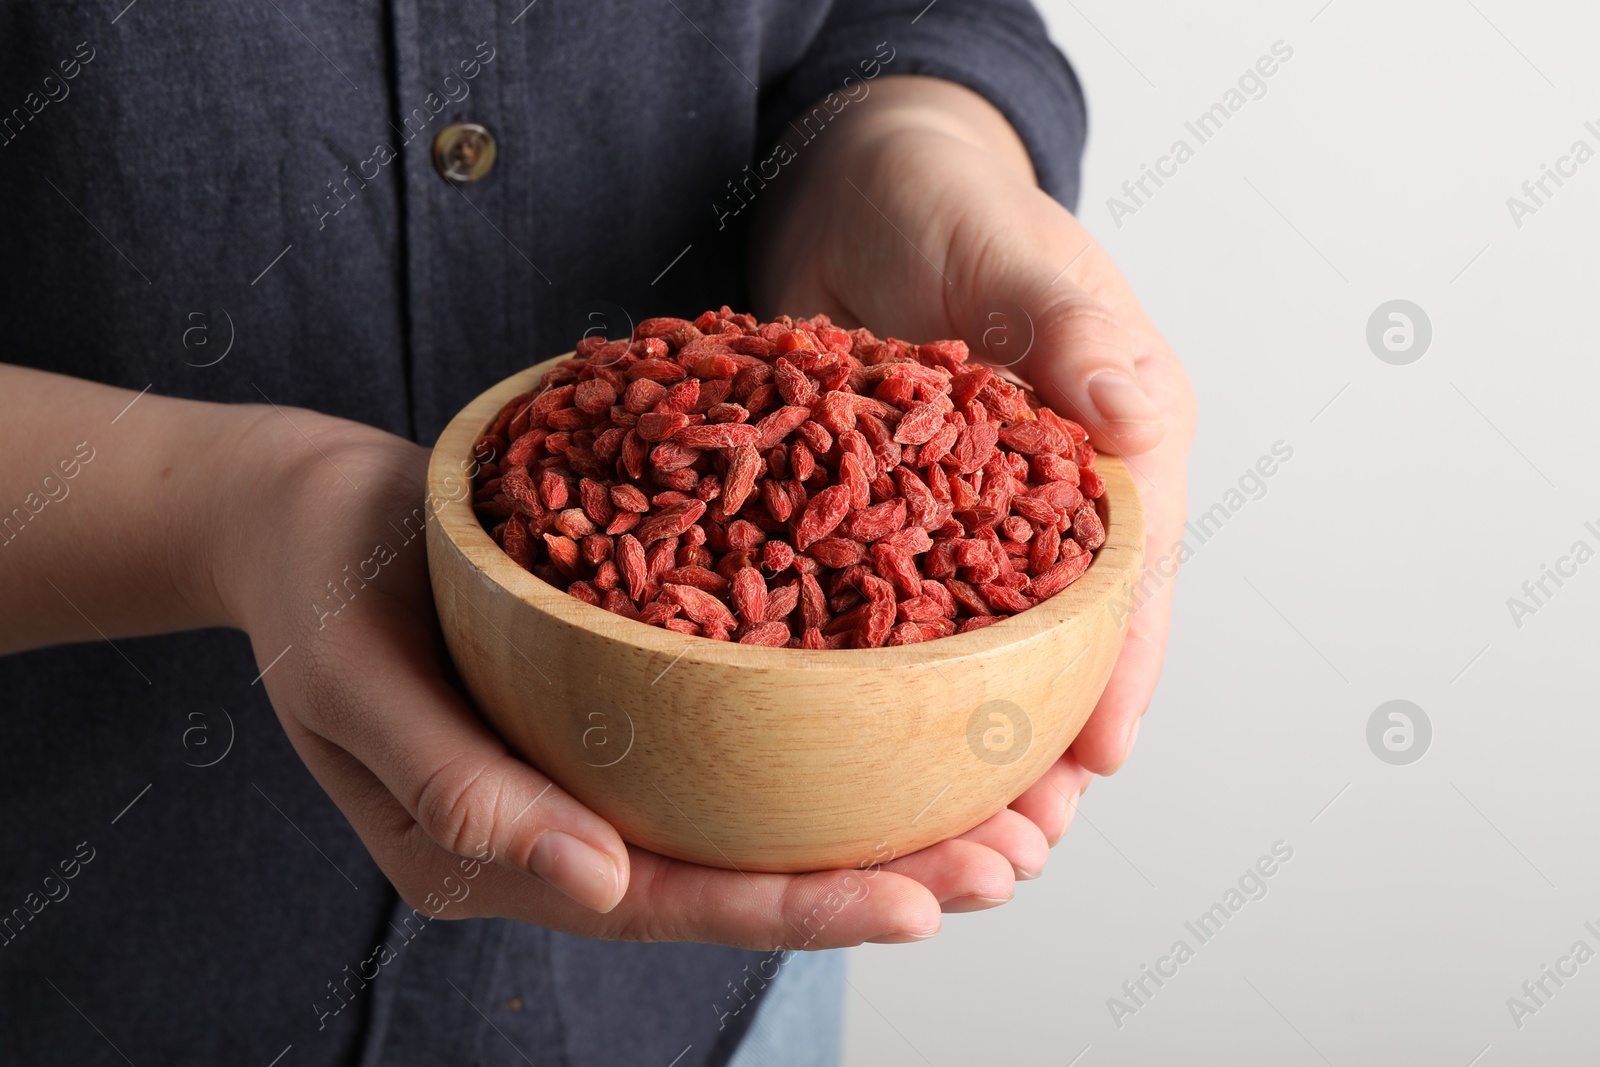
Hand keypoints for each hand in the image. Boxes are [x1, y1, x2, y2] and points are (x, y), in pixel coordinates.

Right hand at [219, 409, 1039, 946]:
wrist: (302, 509)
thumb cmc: (314, 589)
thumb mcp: (353, 684)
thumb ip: (461, 793)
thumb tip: (599, 889)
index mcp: (505, 849)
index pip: (672, 902)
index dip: (798, 909)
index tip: (920, 905)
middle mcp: (574, 821)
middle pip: (745, 870)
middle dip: (882, 877)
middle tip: (1011, 858)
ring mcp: (605, 760)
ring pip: (760, 808)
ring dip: (882, 813)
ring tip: (1010, 802)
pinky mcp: (629, 692)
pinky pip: (742, 728)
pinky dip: (831, 725)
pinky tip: (916, 704)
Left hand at [753, 77, 1196, 828]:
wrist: (850, 198)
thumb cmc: (949, 205)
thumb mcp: (1013, 254)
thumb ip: (1070, 329)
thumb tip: (1131, 407)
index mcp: (1113, 450)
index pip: (1132, 576)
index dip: (1117, 673)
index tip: (1093, 764)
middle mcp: (1046, 511)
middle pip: (1058, 653)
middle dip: (1037, 756)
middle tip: (1005, 853)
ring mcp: (959, 534)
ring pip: (972, 666)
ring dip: (953, 759)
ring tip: (926, 850)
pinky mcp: (876, 536)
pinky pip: (878, 632)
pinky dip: (869, 703)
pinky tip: (840, 770)